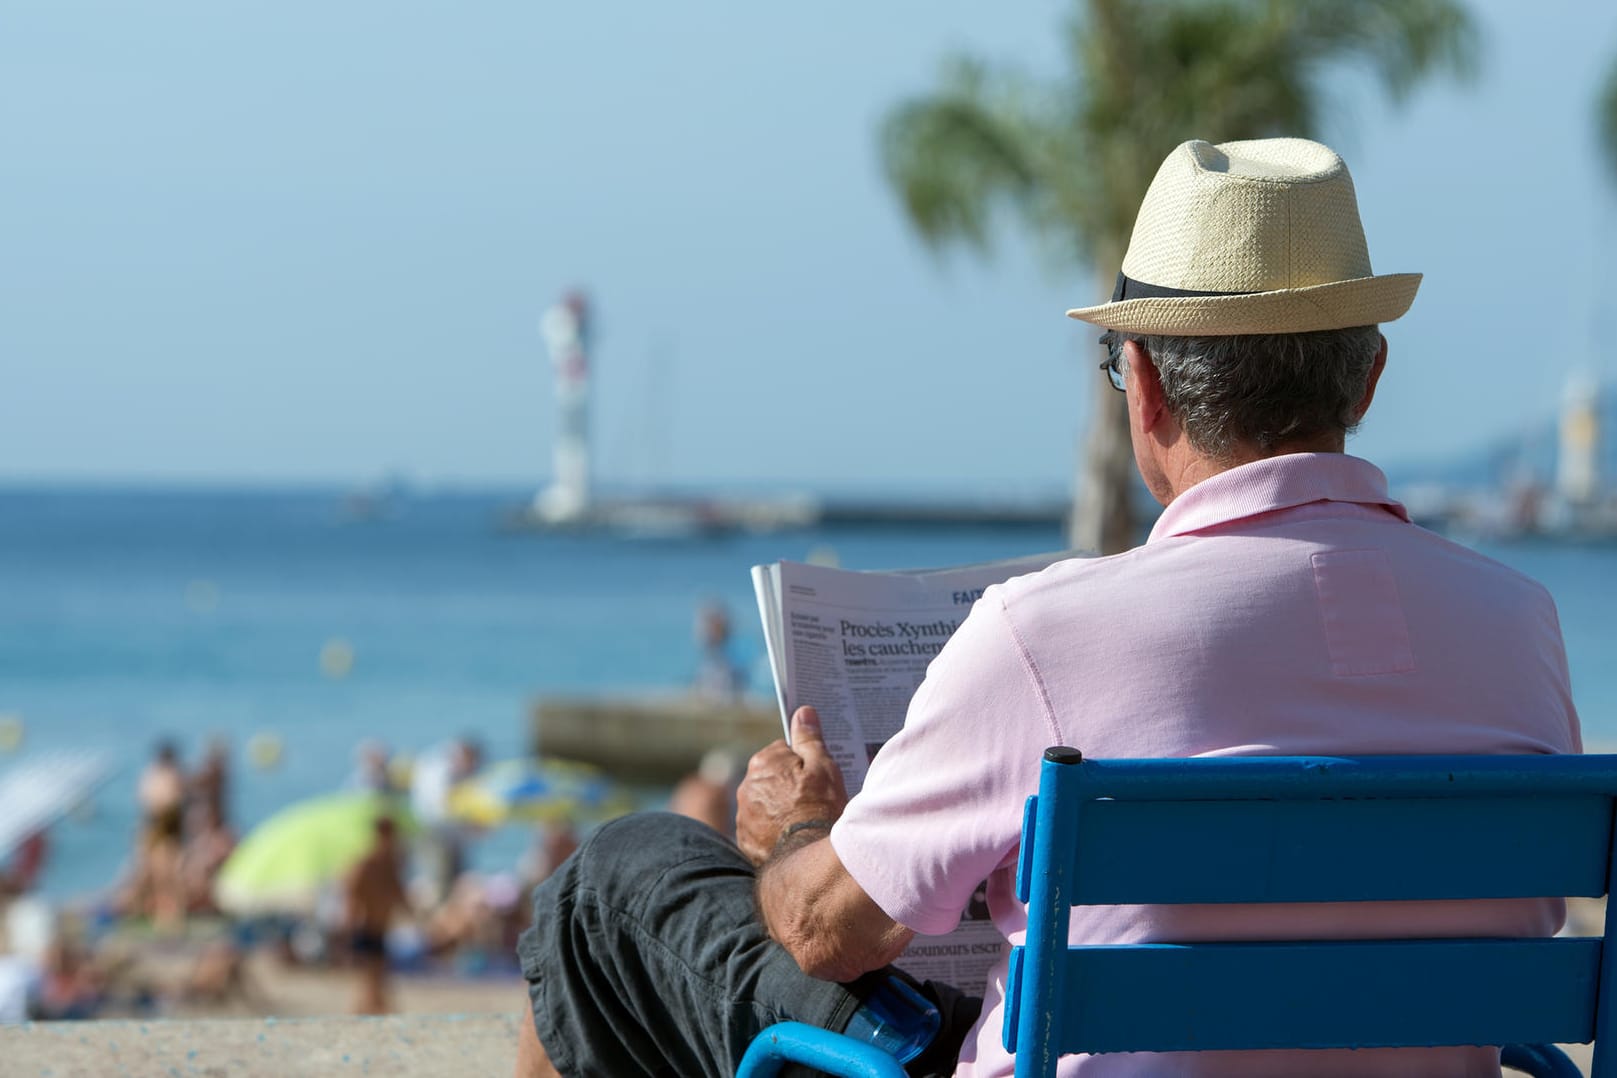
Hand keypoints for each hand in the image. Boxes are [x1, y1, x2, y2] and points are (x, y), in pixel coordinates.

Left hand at [736, 706, 848, 865]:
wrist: (809, 860)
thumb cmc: (820, 808)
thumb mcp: (823, 767)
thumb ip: (809, 739)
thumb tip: (802, 712)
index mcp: (763, 762)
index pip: (783, 752)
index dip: (803, 763)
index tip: (816, 776)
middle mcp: (745, 786)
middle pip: (771, 778)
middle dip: (788, 785)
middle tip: (814, 800)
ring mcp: (743, 816)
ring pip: (764, 804)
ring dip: (778, 809)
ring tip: (804, 822)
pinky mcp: (744, 842)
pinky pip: (759, 829)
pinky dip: (772, 832)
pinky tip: (792, 838)